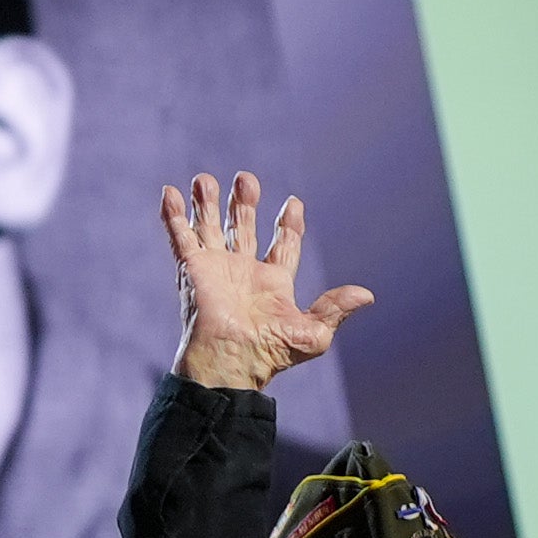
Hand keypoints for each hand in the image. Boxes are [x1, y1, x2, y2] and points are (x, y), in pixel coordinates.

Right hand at [160, 171, 371, 391]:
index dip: (288, 226)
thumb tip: (367, 295)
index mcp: (272, 284)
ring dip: (207, 203)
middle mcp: (242, 272)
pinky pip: (181, 236)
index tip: (294, 204)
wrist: (230, 359)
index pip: (282, 246)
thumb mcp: (313, 333)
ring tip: (204, 179)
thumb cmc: (270, 353)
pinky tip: (169, 192)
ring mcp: (215, 268)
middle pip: (241, 228)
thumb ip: (335, 309)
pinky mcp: (193, 268)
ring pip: (209, 227)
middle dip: (244, 203)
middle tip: (245, 179)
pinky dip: (174, 215)